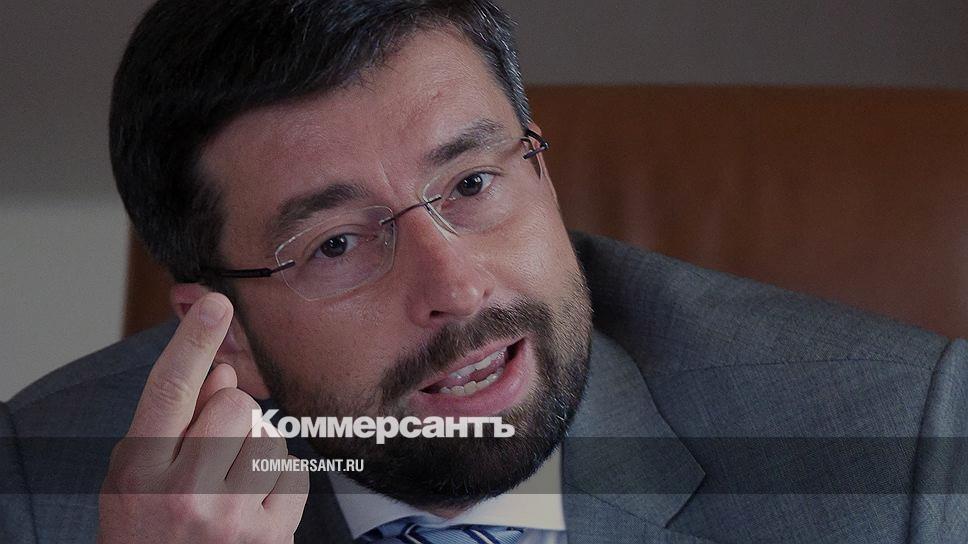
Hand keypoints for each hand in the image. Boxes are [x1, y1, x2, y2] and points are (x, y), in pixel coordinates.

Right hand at [98, 294, 308, 542]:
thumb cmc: (149, 532)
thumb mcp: (137, 478)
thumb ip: (175, 424)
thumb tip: (223, 372)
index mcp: (138, 471)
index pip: (169, 391)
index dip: (194, 342)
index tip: (218, 304)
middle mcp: (181, 492)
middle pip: (234, 406)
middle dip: (231, 418)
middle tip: (213, 453)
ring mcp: (228, 518)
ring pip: (269, 437)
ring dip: (256, 451)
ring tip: (230, 487)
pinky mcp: (268, 538)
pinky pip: (294, 473)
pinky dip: (280, 482)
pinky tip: (254, 505)